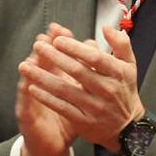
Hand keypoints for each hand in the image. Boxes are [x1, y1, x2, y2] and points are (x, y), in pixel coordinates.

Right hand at [16, 23, 77, 155]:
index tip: (60, 29)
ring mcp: (31, 101)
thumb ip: (86, 71)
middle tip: (43, 37)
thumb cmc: (68, 116)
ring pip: (29, 81)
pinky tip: (27, 86)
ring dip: (31, 68)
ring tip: (31, 56)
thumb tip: (92, 46)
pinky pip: (26, 105)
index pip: (54, 56)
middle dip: (43, 50)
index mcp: (54, 78)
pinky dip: (27, 95)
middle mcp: (41, 86)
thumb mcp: (79, 93)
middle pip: (39, 64)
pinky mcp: (27, 118)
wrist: (53, 145)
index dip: (57, 43)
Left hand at [19, 23, 143, 152]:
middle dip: (54, 57)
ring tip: (26, 67)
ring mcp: (95, 107)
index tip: (57, 40)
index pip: (94, 58)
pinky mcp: (84, 121)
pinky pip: (62, 107)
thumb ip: (121, 44)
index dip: (74, 48)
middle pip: (77, 71)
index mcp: (117, 73)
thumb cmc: (124, 91)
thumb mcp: (130, 66)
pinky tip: (33, 88)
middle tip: (38, 46)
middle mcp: (107, 90)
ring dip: (43, 77)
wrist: (127, 128)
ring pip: (65, 90)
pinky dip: (46, 98)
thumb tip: (107, 27)